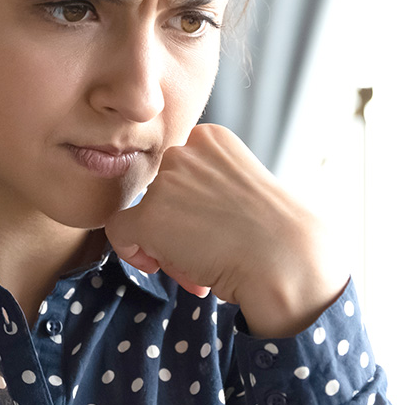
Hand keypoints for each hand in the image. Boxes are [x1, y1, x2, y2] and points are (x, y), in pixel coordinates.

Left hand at [104, 124, 348, 337]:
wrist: (285, 259)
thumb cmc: (276, 234)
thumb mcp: (242, 190)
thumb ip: (207, 188)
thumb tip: (178, 217)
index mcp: (212, 138)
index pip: (180, 171)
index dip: (191, 203)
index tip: (215, 225)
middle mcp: (185, 151)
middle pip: (161, 192)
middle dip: (179, 224)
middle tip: (210, 250)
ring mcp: (166, 183)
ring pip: (145, 216)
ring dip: (168, 244)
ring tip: (202, 263)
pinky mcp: (150, 216)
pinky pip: (120, 233)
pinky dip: (133, 252)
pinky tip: (159, 265)